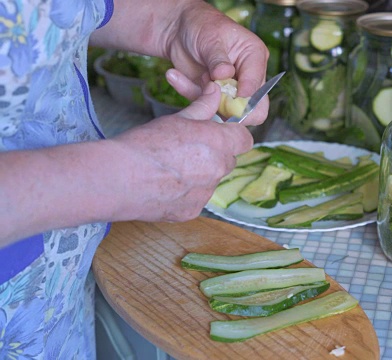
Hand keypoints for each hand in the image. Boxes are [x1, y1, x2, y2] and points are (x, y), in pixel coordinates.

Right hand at [106, 82, 253, 222]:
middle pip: (229, 160)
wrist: (118, 179)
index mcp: (218, 143)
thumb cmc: (144, 145)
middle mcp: (218, 170)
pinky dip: (186, 193)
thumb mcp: (176, 119)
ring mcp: (206, 193)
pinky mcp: (193, 211)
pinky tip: (164, 185)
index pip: (245, 139)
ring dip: (200, 175)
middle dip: (216, 154)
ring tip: (171, 167)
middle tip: (190, 148)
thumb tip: (215, 92)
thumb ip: (202, 108)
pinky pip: (196, 199)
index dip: (234, 135)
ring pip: (212, 181)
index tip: (221, 132)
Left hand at [163, 1, 269, 125]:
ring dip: (205, 98)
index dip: (245, 95)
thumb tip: (225, 74)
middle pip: (252, 108)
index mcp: (255, 58)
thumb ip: (218, 59)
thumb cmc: (201, 26)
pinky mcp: (214, 97)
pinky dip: (187, 93)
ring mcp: (231, 90)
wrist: (179, 31)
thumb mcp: (210, 39)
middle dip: (231, 108)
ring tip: (195, 74)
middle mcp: (247, 76)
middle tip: (211, 96)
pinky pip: (204, 106)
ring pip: (226, 111)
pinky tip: (174, 75)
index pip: (257, 85)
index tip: (230, 96)